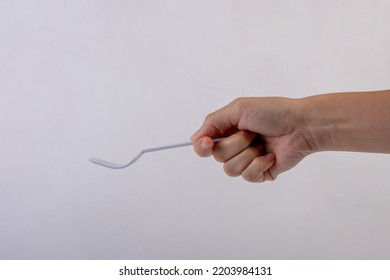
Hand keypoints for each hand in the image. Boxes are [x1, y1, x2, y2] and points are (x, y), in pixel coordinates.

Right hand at [191, 97, 312, 182]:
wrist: (301, 126)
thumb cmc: (272, 112)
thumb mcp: (238, 108)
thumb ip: (213, 121)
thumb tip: (194, 138)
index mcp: (227, 131)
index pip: (204, 145)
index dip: (202, 147)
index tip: (207, 143)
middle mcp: (235, 147)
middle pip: (218, 156)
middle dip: (236, 144)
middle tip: (252, 133)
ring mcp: (247, 161)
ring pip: (231, 169)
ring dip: (248, 154)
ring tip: (262, 144)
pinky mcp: (259, 173)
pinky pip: (248, 176)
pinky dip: (260, 164)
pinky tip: (270, 155)